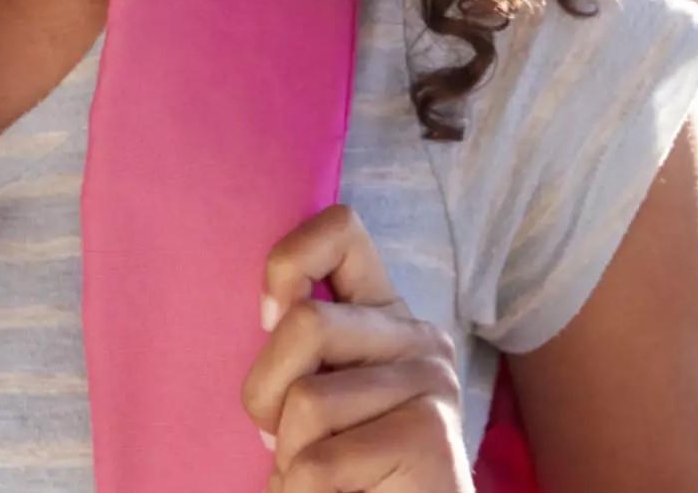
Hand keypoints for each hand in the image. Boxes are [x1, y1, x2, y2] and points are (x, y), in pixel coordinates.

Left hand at [241, 204, 471, 491]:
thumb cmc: (348, 464)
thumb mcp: (318, 388)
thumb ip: (302, 343)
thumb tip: (270, 311)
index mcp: (386, 314)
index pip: (341, 229)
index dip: (289, 260)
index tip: (268, 316)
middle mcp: (419, 338)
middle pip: (305, 322)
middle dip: (265, 391)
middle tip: (276, 436)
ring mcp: (432, 384)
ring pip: (307, 399)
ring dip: (288, 453)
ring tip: (314, 474)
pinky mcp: (431, 437)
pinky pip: (319, 460)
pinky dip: (298, 489)